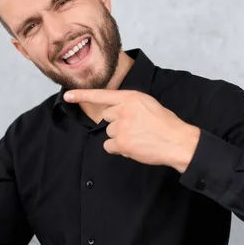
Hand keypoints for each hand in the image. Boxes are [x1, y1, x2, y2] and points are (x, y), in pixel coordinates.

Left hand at [64, 89, 199, 172]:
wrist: (176, 141)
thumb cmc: (165, 123)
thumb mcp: (147, 104)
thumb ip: (129, 104)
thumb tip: (117, 111)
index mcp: (130, 97)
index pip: (101, 95)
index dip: (82, 95)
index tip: (67, 96)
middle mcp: (122, 110)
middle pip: (106, 117)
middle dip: (117, 123)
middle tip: (135, 127)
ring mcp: (121, 127)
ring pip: (109, 132)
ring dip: (119, 137)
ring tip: (138, 137)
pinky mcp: (121, 143)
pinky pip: (109, 146)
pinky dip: (118, 149)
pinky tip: (133, 147)